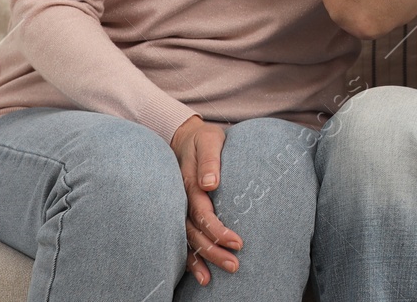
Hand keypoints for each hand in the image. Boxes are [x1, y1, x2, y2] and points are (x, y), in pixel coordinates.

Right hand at [171, 115, 241, 285]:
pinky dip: (189, 259)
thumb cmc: (203, 139)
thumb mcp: (208, 140)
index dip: (218, 230)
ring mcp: (178, 209)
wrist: (185, 137)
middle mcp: (181, 201)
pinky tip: (200, 275)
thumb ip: (210, 160)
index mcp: (188, 184)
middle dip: (213, 251)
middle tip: (234, 265)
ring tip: (212, 280)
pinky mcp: (180, 213)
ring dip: (200, 260)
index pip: (202, 213)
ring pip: (186, 240)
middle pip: (194, 233)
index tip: (237, 242)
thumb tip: (210, 183)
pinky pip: (182, 239)